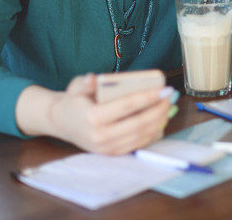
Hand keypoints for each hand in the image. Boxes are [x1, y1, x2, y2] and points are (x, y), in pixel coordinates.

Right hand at [47, 73, 172, 154]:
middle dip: (158, 109)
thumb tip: (95, 79)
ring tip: (169, 106)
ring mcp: (107, 148)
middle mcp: (100, 136)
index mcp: (92, 118)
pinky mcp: (112, 153)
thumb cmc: (73, 100)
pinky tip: (161, 120)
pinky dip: (152, 133)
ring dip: (159, 121)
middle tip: (170, 95)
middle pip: (138, 123)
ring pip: (141, 135)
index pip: (127, 106)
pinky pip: (138, 144)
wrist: (62, 122)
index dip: (148, 97)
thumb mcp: (76, 87)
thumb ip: (86, 82)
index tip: (163, 89)